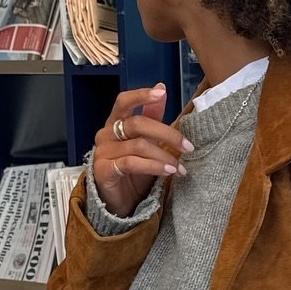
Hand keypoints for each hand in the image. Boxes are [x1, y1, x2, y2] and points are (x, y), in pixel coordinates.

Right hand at [92, 82, 193, 217]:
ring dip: (165, 156)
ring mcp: (103, 152)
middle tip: (187, 146)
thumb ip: (152, 116)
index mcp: (114, 123)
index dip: (141, 95)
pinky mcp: (104, 170)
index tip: (161, 93)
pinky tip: (168, 171)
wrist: (118, 202)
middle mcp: (106, 134)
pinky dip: (154, 166)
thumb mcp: (145, 140)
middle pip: (137, 124)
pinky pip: (132, 163)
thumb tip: (161, 87)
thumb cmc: (132, 170)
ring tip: (180, 167)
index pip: (124, 102)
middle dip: (166, 134)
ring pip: (139, 146)